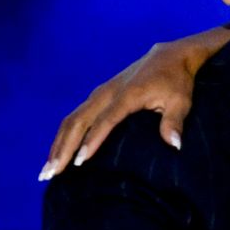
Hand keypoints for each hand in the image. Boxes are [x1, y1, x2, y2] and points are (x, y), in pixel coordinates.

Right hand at [39, 31, 224, 179]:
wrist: (169, 56)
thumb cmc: (177, 81)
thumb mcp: (181, 101)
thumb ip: (174, 122)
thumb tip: (174, 145)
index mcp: (127, 95)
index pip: (104, 122)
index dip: (91, 141)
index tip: (79, 162)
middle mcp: (108, 93)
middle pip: (78, 122)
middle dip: (63, 148)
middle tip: (50, 174)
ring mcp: (100, 93)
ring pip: (72, 119)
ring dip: (58, 144)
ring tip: (48, 169)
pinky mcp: (98, 95)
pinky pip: (76, 116)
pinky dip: (64, 135)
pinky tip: (59, 152)